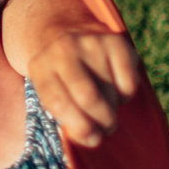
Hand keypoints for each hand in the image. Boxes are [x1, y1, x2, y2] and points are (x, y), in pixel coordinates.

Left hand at [25, 25, 143, 147]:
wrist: (63, 28)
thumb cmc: (56, 75)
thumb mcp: (45, 91)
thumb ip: (59, 116)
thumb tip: (88, 140)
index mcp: (39, 67)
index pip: (58, 103)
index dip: (78, 128)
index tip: (91, 139)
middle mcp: (63, 50)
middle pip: (88, 97)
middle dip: (101, 121)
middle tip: (106, 128)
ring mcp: (90, 42)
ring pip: (111, 92)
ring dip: (113, 109)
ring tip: (106, 108)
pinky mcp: (116, 40)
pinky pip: (129, 82)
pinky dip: (126, 94)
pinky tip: (115, 89)